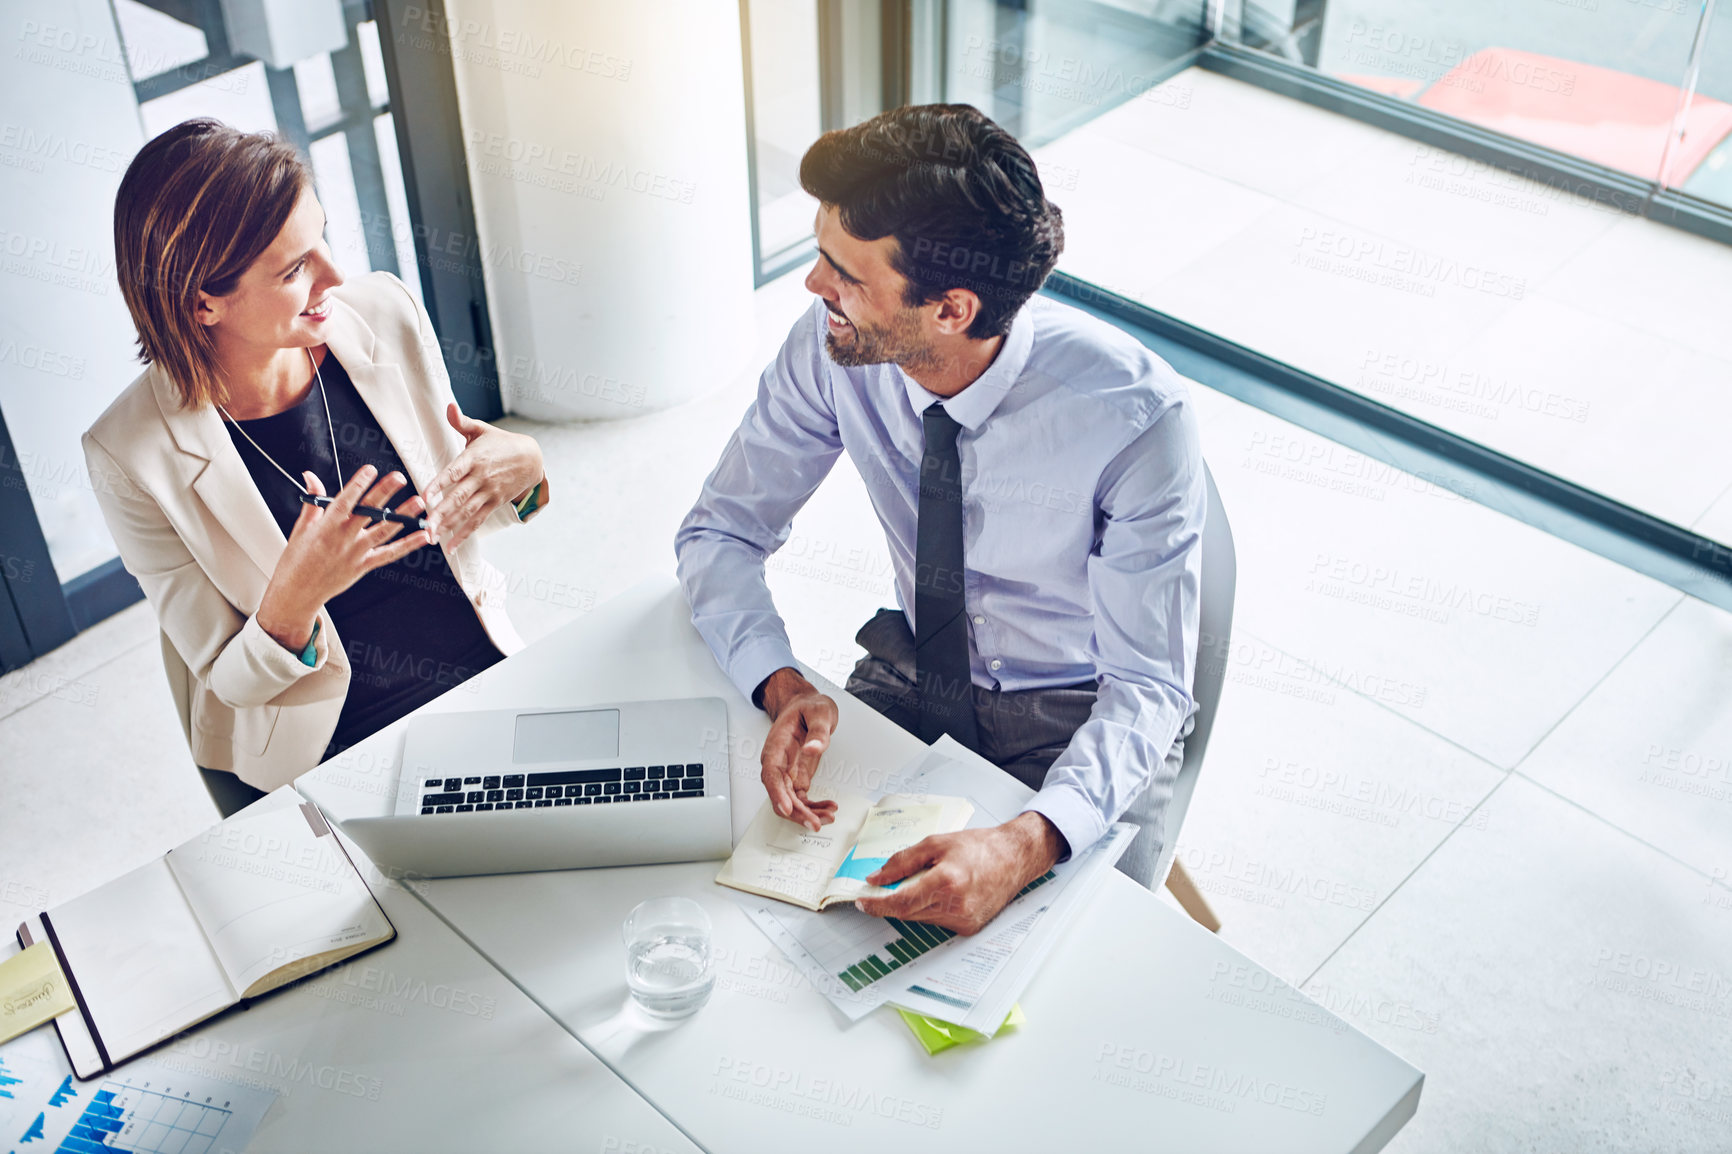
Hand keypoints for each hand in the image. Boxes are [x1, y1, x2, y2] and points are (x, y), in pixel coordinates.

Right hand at [257, 465, 430, 651]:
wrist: (297, 592)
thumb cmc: (297, 559)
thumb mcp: (301, 527)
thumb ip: (313, 500)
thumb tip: (310, 476)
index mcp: (326, 526)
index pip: (345, 500)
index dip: (358, 484)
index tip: (370, 470)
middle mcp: (343, 538)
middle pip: (368, 511)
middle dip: (384, 493)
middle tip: (399, 478)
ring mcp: (356, 553)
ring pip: (383, 531)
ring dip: (403, 516)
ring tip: (418, 502)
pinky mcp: (364, 566)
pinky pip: (389, 554)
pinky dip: (408, 545)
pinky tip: (422, 535)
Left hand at [424, 402, 544, 551]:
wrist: (532, 458)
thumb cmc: (501, 443)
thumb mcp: (482, 430)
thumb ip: (461, 421)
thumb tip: (449, 406)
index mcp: (474, 458)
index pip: (453, 472)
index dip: (439, 484)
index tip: (424, 495)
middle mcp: (481, 477)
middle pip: (458, 497)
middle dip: (440, 513)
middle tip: (424, 525)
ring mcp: (488, 492)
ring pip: (466, 512)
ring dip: (448, 526)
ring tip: (432, 537)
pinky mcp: (494, 503)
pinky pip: (477, 521)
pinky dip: (464, 534)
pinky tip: (450, 545)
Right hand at [758, 667, 840, 831]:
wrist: (805, 706)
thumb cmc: (807, 707)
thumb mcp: (819, 711)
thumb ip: (818, 731)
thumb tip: (813, 748)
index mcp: (776, 746)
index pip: (771, 774)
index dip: (777, 793)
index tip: (787, 808)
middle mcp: (778, 763)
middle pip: (780, 794)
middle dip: (796, 812)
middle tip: (814, 822)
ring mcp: (787, 772)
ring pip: (790, 801)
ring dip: (807, 813)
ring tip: (827, 817)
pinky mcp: (797, 777)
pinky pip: (802, 799)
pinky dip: (813, 807)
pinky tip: (828, 808)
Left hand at [854, 813, 1065, 935]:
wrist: (1013, 858)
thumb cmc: (978, 847)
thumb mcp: (935, 843)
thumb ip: (902, 861)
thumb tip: (876, 878)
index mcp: (947, 881)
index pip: (901, 903)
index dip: (877, 905)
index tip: (862, 901)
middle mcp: (956, 906)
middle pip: (907, 913)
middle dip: (891, 901)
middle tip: (884, 886)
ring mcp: (964, 920)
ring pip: (920, 919)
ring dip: (911, 905)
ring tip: (924, 882)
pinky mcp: (969, 928)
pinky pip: (936, 922)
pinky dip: (928, 909)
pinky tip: (939, 892)